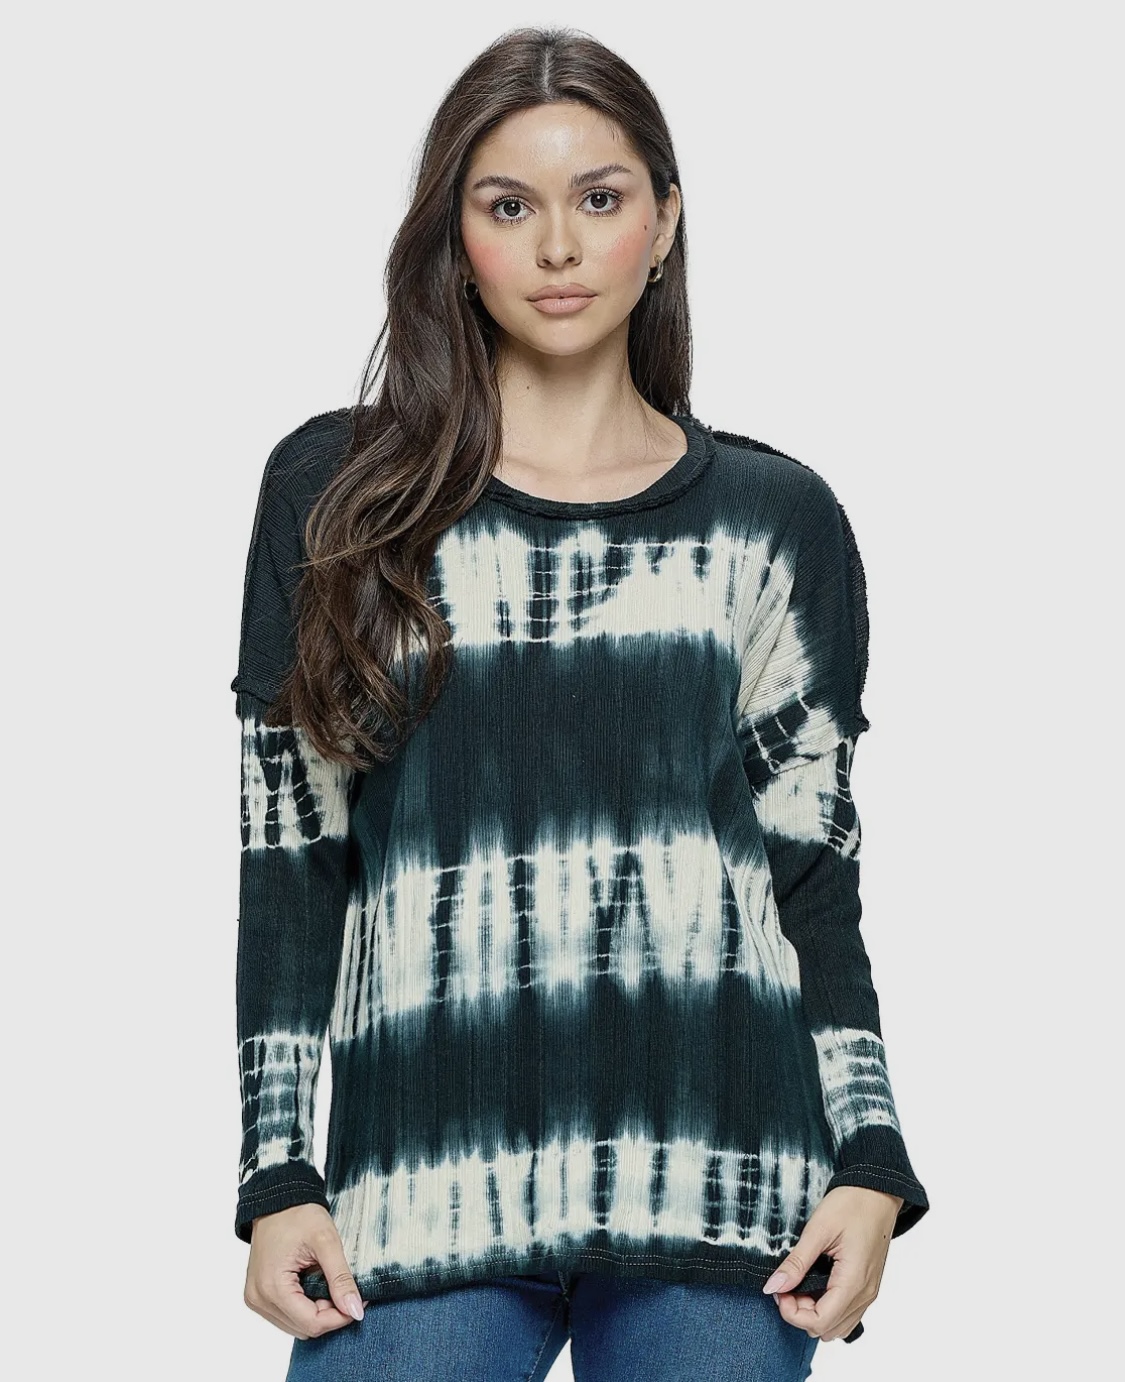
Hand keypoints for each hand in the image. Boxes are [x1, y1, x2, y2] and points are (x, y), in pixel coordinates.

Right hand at [243, 1203, 366, 1339]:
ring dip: (317, 1312)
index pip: (311, 1323)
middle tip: (344, 1288)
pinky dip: (305, 1307)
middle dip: (329, 1314)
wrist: (278, 1200)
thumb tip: (356, 1310)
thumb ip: (341, 1278)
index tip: (359, 1301)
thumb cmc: (299, 1214)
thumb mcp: (326, 1242)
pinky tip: (314, 1285)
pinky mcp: (258, 1296)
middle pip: (303, 1327)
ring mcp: (256, 1299)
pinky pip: (286, 1315)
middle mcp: (258, 1299)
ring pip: (296, 1325)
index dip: (339, 1317)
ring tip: (328, 1283)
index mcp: (272, 1287)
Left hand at [761, 1186, 902, 1340]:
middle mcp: (865, 1295)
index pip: (819, 1322)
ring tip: (800, 1283)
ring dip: (813, 1312)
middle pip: (827, 1328)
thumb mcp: (818, 1229)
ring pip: (837, 1325)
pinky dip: (827, 1307)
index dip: (792, 1313)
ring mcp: (869, 1292)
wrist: (879, 1192)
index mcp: (853, 1282)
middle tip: (787, 1284)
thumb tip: (773, 1287)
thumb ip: (796, 1262)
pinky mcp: (867, 1286)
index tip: (778, 1290)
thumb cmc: (852, 1204)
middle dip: (800, 1313)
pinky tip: (814, 1284)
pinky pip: (846, 1313)